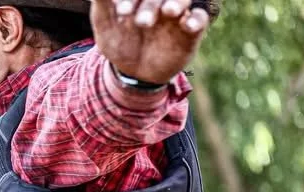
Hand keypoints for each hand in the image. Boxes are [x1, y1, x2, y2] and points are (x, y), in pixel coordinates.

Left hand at [91, 0, 209, 85]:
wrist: (133, 73)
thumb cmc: (119, 42)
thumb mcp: (106, 25)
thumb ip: (102, 4)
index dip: (131, 0)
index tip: (122, 12)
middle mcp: (161, 0)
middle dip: (151, 4)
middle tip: (141, 22)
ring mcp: (178, 12)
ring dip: (178, 2)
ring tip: (169, 11)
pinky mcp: (192, 29)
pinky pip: (200, 17)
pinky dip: (197, 19)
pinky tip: (188, 25)